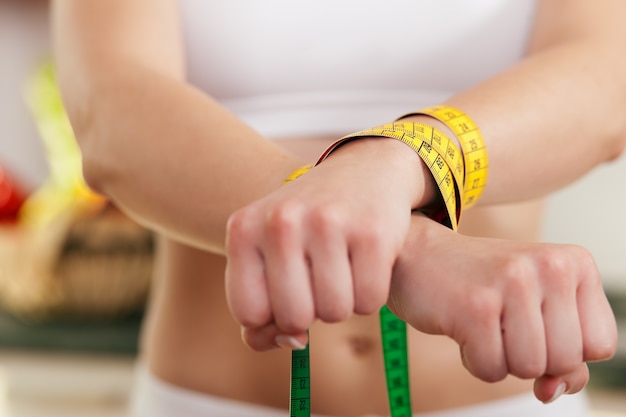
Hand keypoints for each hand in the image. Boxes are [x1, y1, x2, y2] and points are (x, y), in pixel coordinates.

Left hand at [225, 138, 434, 349]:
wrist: (364, 171)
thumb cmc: (308, 226)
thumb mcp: (270, 254)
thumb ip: (262, 313)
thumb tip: (292, 342)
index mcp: (244, 229)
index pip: (249, 313)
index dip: (272, 316)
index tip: (286, 292)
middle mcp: (281, 221)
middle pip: (293, 317)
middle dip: (310, 312)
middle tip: (318, 281)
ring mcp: (327, 223)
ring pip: (335, 313)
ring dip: (342, 303)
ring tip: (341, 268)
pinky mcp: (372, 232)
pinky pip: (370, 302)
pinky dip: (370, 294)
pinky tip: (365, 263)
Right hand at [388, 213, 616, 402]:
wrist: (416, 255)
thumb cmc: (478, 284)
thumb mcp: (534, 308)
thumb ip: (563, 354)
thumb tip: (552, 392)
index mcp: (574, 263)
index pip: (600, 345)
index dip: (566, 352)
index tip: (534, 329)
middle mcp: (550, 266)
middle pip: (566, 361)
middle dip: (530, 356)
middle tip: (502, 323)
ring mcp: (512, 283)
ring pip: (529, 369)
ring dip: (500, 359)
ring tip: (481, 323)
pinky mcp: (476, 306)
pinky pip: (491, 370)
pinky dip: (473, 360)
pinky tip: (461, 327)